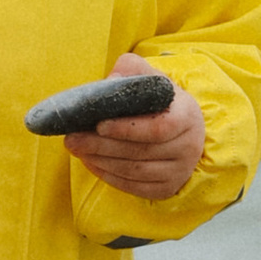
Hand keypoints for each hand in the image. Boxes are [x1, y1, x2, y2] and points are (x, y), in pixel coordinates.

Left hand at [64, 52, 205, 202]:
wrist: (183, 131)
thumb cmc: (161, 102)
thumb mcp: (152, 79)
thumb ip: (132, 70)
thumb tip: (111, 82)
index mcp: (187, 116)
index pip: (158, 127)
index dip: (127, 128)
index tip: (99, 125)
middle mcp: (188, 147)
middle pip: (140, 151)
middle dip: (101, 146)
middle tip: (72, 139)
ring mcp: (179, 171)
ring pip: (134, 170)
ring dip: (100, 160)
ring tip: (76, 149)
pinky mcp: (166, 189)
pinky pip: (132, 186)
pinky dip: (107, 175)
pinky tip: (90, 162)